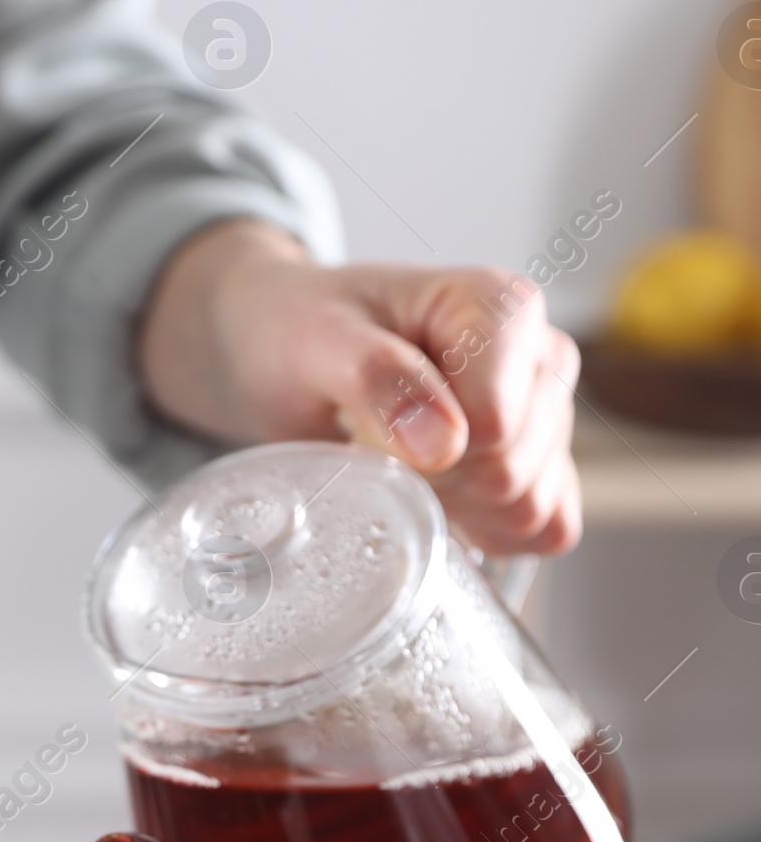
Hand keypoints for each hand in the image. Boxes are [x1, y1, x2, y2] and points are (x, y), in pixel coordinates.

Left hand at [135, 220, 581, 553]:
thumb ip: (379, 379)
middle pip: (511, 472)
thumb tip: (445, 445)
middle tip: (377, 444)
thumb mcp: (318, 341)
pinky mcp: (546, 463)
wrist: (291, 346)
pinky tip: (441, 499)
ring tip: (404, 461)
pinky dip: (487, 531)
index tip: (373, 425)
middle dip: (434, 481)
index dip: (426, 451)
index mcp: (502, 309)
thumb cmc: (309, 333)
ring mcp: (550, 412)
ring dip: (455, 506)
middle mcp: (541, 356)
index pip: (496, 425)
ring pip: (529, 506)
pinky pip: (548, 528)